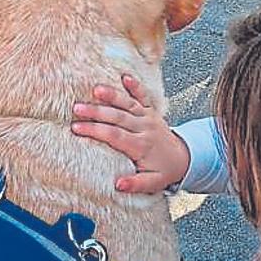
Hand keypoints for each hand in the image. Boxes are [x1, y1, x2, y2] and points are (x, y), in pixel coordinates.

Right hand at [71, 74, 189, 193]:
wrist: (184, 158)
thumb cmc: (164, 171)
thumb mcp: (152, 184)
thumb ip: (136, 184)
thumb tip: (118, 184)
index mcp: (141, 146)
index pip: (115, 136)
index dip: (96, 131)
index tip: (76, 128)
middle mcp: (144, 129)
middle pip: (118, 117)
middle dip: (97, 112)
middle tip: (76, 108)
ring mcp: (148, 117)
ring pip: (128, 104)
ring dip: (112, 96)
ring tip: (95, 89)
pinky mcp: (151, 111)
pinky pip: (144, 97)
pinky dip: (135, 86)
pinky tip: (124, 76)